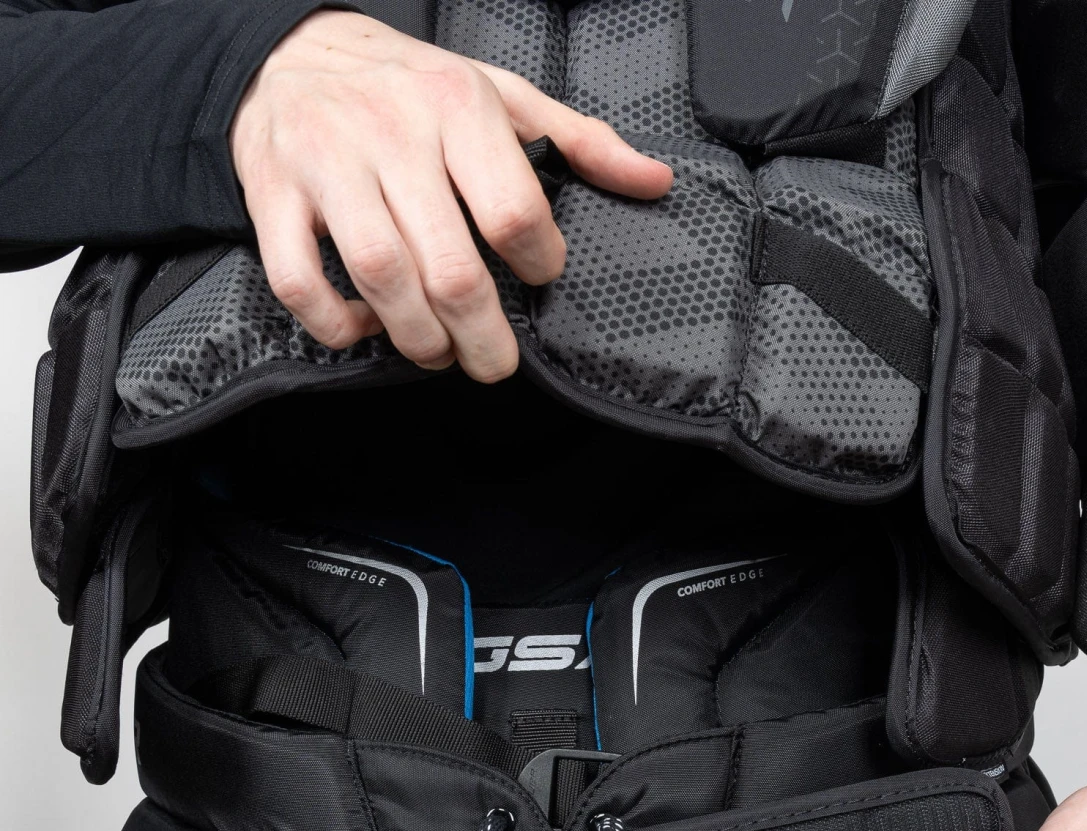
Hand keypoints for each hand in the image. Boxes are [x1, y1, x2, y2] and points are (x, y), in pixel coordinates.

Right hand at [229, 11, 672, 380]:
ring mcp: (327, 164)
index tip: (538, 278)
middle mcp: (391, 133)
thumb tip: (653, 180)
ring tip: (438, 351)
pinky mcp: (272, 194)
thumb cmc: (410, 86)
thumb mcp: (502, 94)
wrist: (290, 51)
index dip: (538, 265)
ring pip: (383, 280)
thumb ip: (580, 141)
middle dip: (484, 338)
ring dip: (419, 339)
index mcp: (458, 106)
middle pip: (453, 268)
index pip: (515, 212)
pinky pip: (300, 283)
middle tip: (495, 362)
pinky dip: (338, 325)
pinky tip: (367, 326)